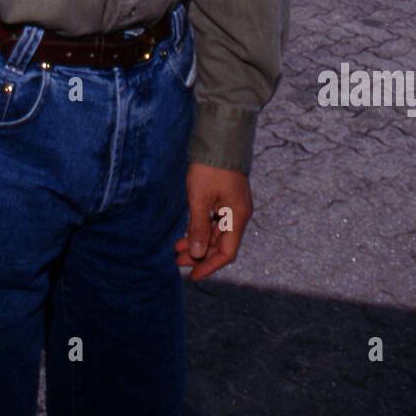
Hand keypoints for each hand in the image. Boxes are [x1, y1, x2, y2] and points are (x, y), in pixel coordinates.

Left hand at [175, 164, 252, 280]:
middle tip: (177, 260)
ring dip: (199, 242)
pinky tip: (187, 232)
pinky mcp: (226, 198)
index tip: (192, 276)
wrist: (219, 139)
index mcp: (237, 217)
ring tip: (177, 248)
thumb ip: (199, 227)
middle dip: (200, 255)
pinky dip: (201, 229)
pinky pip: (215, 221)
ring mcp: (233, 206)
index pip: (227, 253)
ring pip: (217, 233)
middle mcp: (238, 214)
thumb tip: (197, 254)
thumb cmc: (209, 169)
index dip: (210, 266)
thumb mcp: (199, 199)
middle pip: (221, 245)